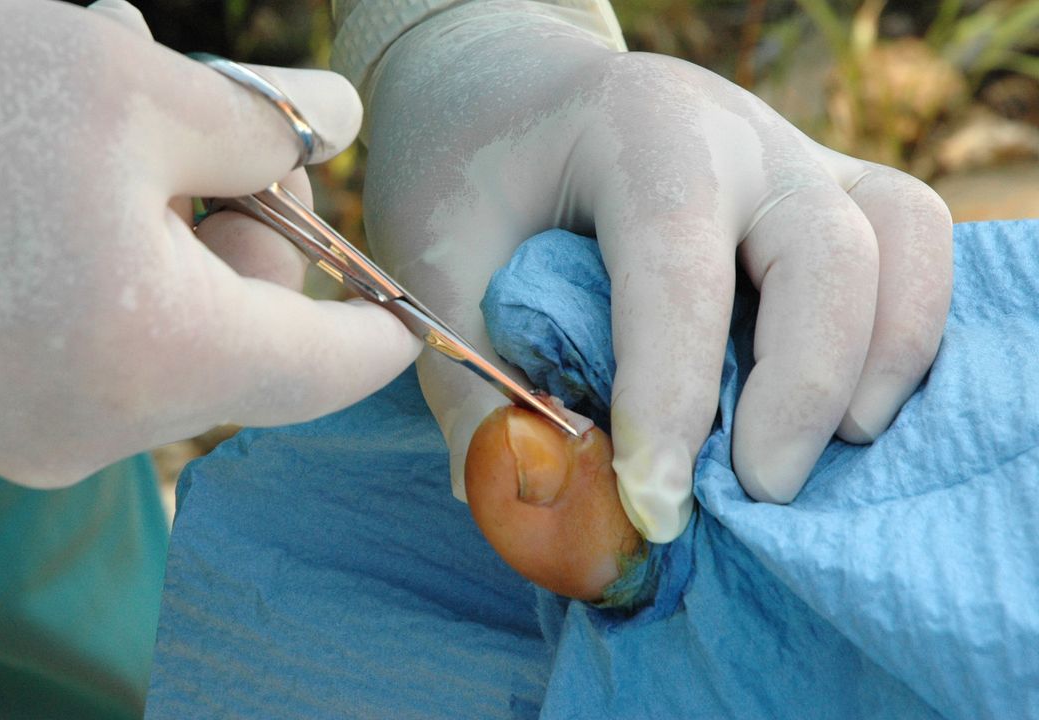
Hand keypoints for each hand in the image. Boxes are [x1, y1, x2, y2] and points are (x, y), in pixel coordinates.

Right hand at [0, 0, 419, 486]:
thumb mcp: (118, 82)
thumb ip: (255, 119)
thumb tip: (338, 129)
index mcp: (167, 362)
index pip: (337, 366)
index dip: (380, 305)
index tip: (386, 256)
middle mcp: (112, 430)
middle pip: (251, 327)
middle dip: (245, 212)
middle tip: (200, 109)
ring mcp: (46, 436)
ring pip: (175, 320)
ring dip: (169, 210)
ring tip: (109, 106)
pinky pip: (104, 337)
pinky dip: (112, 252)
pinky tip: (61, 164)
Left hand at [360, 1, 951, 543]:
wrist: (509, 89)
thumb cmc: (468, 169)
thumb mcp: (436, 262)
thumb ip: (471, 378)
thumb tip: (518, 499)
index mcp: (636, 133)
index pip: (676, 270)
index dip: (671, 398)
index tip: (653, 507)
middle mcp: (738, 134)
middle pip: (825, 253)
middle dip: (801, 391)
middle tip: (755, 495)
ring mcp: (797, 154)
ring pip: (902, 239)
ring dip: (882, 361)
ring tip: (825, 454)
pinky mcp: (827, 187)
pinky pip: (913, 247)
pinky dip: (904, 334)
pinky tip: (845, 410)